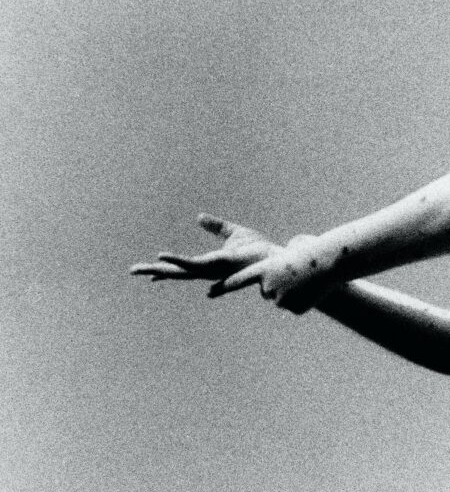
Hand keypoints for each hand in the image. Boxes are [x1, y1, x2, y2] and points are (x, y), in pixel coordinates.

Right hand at [130, 213, 278, 283]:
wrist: (276, 258)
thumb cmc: (259, 250)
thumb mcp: (233, 233)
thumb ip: (216, 226)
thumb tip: (199, 217)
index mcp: (210, 263)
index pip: (183, 267)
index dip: (166, 268)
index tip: (149, 274)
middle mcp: (208, 270)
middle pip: (176, 272)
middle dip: (154, 272)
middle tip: (132, 271)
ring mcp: (211, 269)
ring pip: (180, 271)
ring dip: (159, 269)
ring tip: (140, 269)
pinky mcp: (216, 265)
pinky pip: (192, 263)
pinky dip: (176, 260)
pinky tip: (160, 256)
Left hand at [207, 234, 337, 313]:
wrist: (325, 264)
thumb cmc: (306, 257)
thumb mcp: (284, 260)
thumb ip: (270, 274)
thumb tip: (269, 293)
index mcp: (263, 270)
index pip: (238, 280)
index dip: (223, 287)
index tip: (209, 292)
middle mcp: (268, 286)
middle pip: (267, 291)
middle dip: (279, 285)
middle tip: (293, 275)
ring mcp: (280, 299)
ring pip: (280, 300)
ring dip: (291, 292)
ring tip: (302, 282)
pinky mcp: (292, 309)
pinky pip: (292, 306)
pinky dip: (300, 300)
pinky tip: (308, 291)